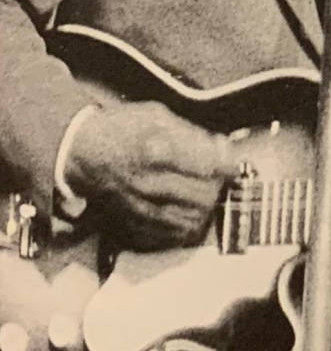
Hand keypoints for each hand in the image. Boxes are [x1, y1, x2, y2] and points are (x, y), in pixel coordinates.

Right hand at [66, 102, 234, 249]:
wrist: (81, 153)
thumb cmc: (119, 130)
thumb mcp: (156, 114)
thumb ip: (192, 132)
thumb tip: (221, 147)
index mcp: (157, 149)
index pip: (211, 166)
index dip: (228, 165)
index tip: (230, 163)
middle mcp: (150, 182)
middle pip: (205, 195)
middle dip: (217, 186)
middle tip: (216, 177)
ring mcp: (142, 206)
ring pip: (192, 219)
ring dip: (204, 207)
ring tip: (202, 193)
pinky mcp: (135, 224)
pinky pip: (171, 236)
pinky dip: (185, 225)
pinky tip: (186, 210)